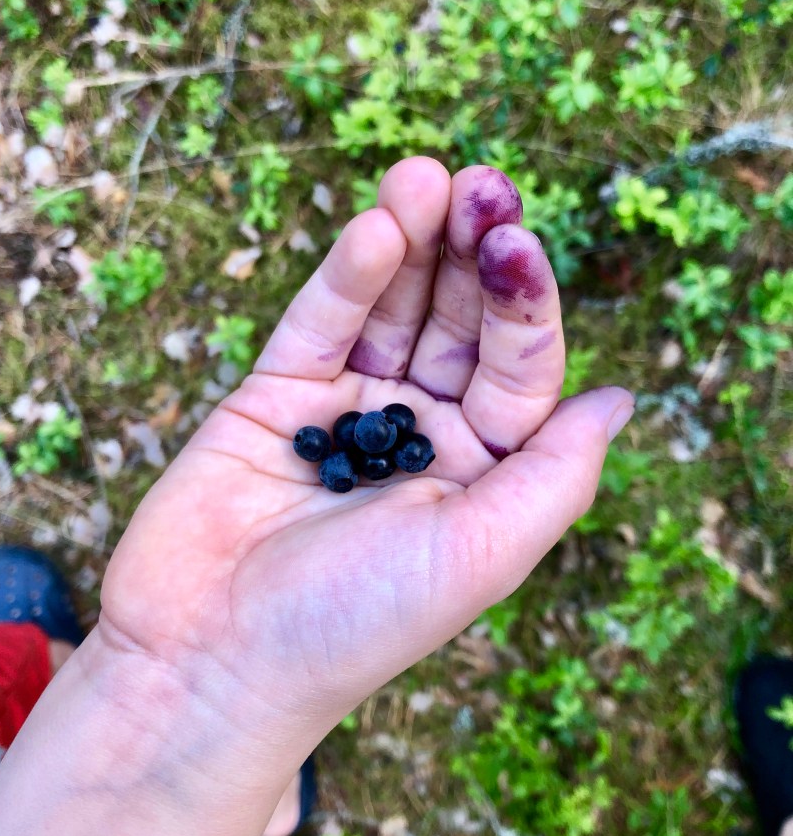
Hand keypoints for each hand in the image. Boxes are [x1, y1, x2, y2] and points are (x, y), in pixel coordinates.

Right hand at [101, 159, 632, 736]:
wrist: (213, 659)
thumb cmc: (354, 624)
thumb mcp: (481, 554)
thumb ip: (556, 474)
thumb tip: (621, 398)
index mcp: (481, 471)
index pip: (518, 367)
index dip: (523, 301)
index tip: (513, 238)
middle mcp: (420, 432)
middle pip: (458, 322)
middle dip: (472, 251)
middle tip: (479, 183)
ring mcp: (346, 409)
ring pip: (391, 308)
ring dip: (413, 240)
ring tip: (426, 176)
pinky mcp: (276, 395)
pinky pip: (320, 324)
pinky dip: (348, 277)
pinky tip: (376, 229)